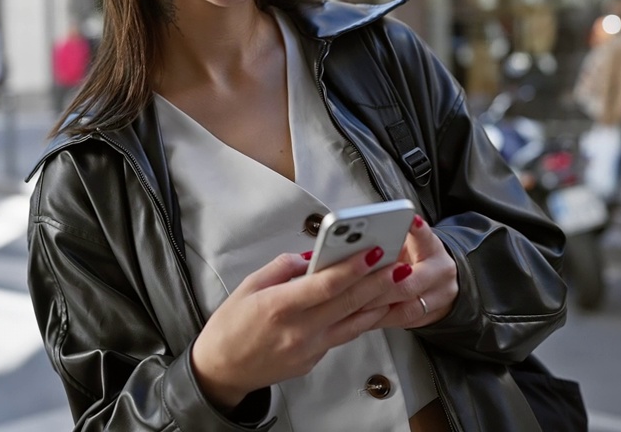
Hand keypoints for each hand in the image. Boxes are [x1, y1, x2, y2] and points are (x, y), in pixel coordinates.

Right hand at [190, 245, 410, 410]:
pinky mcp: (314, 360)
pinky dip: (360, 320)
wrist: (222, 369)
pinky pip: (342, 336)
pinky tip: (373, 306)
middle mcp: (298, 331)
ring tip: (397, 285)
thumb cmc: (230, 326)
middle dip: (377, 282)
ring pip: (353, 324)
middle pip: (347, 303)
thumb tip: (312, 258)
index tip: (373, 252)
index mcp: (278, 307)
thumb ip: (282, 268)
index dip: (352, 268)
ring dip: (378, 303)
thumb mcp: (248, 286)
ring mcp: (309, 350)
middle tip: (398, 265)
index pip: (325, 285)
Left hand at [364, 215, 458, 329]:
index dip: (417, 231)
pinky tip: (360, 318)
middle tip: (356, 286)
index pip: (425, 238)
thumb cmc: (415, 258)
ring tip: (353, 305)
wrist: (440, 283)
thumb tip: (355, 239)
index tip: (409, 222)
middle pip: (409, 284)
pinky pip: (402, 323)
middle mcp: (439, 273)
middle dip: (379, 287)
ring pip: (406, 309)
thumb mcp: (407, 242)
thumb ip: (389, 241)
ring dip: (376, 309)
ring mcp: (438, 299)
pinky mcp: (428, 318)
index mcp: (432, 248)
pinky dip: (378, 320)